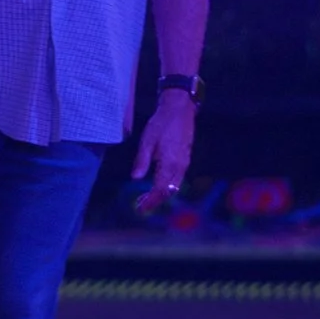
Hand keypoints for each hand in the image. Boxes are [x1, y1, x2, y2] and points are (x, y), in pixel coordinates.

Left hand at [131, 92, 195, 212]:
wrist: (179, 110)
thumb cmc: (161, 124)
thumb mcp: (146, 141)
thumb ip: (142, 161)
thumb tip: (135, 179)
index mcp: (170, 163)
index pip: (161, 189)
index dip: (150, 201)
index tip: (139, 208)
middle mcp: (180, 166)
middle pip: (169, 191)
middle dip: (155, 200)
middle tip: (139, 205)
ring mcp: (184, 163)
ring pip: (174, 186)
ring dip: (160, 194)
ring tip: (144, 197)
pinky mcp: (185, 159)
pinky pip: (177, 178)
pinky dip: (166, 185)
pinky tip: (155, 185)